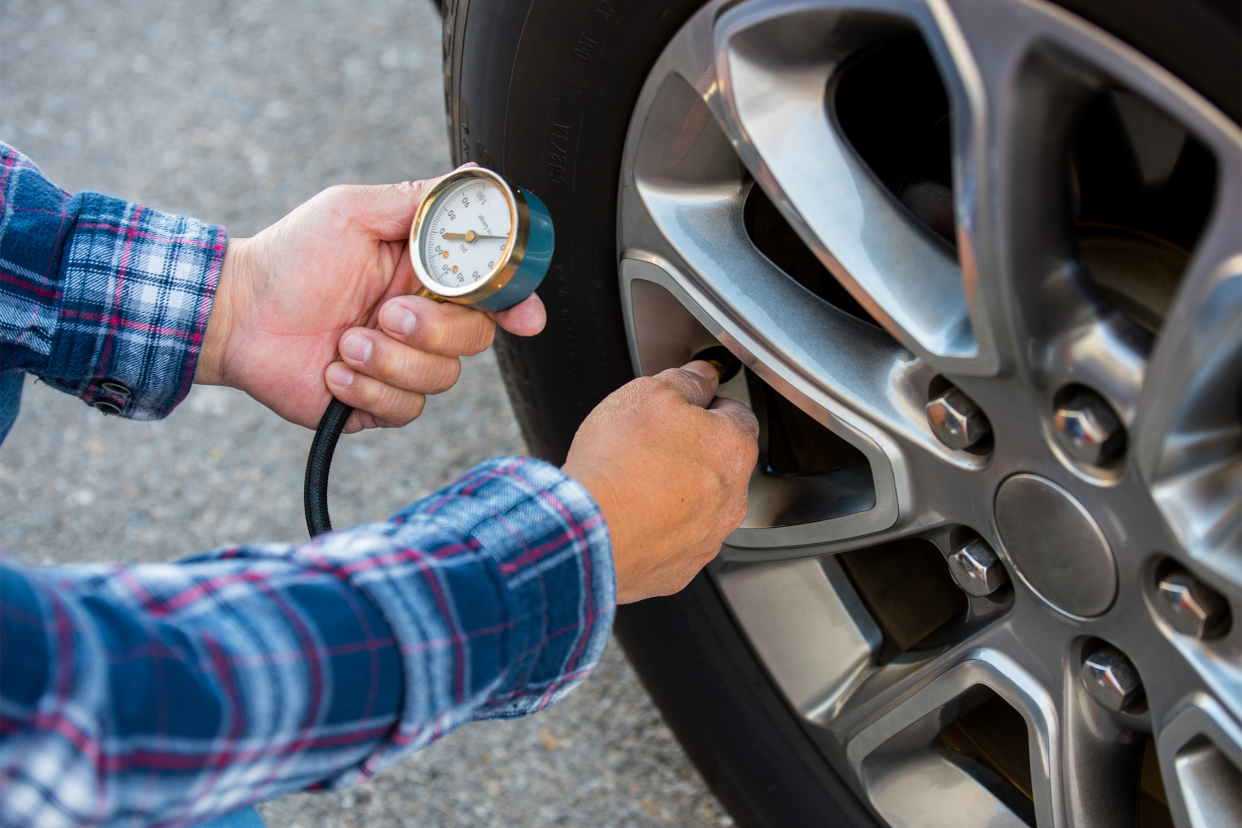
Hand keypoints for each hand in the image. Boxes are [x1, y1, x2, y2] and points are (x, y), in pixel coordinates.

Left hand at [195, 173, 545, 431]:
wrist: (235, 313)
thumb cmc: (290, 258)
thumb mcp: (353, 211)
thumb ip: (418, 200)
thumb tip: (474, 177)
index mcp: (427, 275)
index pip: (492, 291)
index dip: (516, 302)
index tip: (524, 316)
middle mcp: (423, 321)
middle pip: (476, 338)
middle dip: (434, 329)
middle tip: (387, 313)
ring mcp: (403, 364)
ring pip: (441, 377)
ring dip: (389, 361)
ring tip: (343, 342)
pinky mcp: (378, 402)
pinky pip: (405, 409)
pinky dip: (365, 389)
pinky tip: (332, 371)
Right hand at [562, 361, 758, 602]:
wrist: (585, 529)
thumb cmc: (619, 462)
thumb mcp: (650, 394)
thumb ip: (685, 381)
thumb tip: (701, 376)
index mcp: (733, 450)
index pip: (736, 416)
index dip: (706, 407)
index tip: (682, 408)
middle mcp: (731, 500)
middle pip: (718, 466)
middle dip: (690, 454)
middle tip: (649, 446)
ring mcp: (706, 540)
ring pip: (698, 508)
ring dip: (674, 495)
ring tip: (633, 485)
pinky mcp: (678, 571)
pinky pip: (673, 544)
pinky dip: (655, 532)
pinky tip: (628, 518)